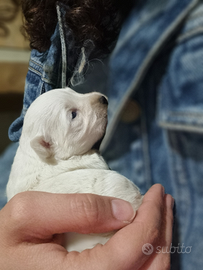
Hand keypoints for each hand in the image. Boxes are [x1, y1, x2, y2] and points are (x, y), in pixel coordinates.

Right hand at [0, 184, 172, 269]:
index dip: (151, 217)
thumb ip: (77, 209)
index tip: (156, 191)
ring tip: (161, 213)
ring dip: (161, 241)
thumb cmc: (7, 241)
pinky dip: (149, 255)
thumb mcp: (30, 213)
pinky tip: (147, 234)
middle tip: (163, 199)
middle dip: (163, 228)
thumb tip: (124, 210)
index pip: (132, 250)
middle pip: (150, 268)